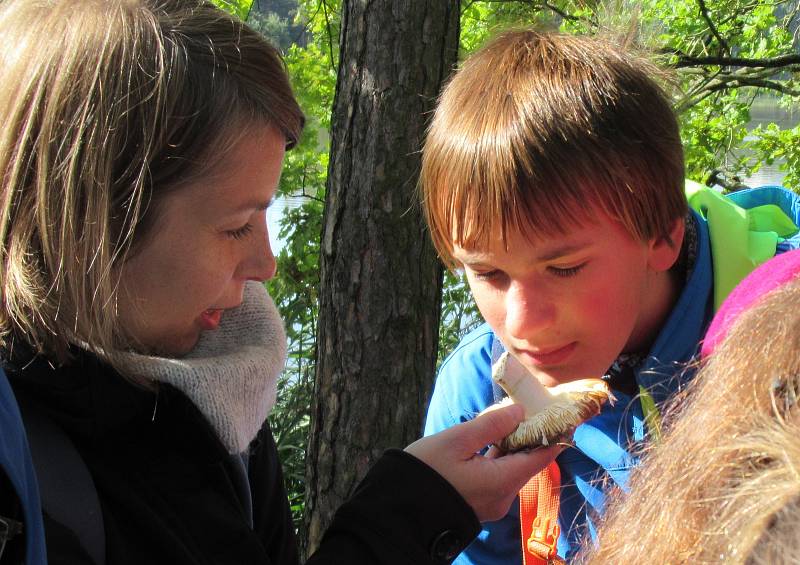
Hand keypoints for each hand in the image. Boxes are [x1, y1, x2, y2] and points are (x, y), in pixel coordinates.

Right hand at [405, 404, 560, 521]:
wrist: (399, 512)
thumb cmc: (426, 472)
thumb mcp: (456, 441)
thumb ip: (491, 425)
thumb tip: (519, 411)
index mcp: (502, 480)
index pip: (542, 456)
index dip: (554, 434)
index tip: (561, 414)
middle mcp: (503, 496)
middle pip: (527, 462)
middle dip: (530, 435)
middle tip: (528, 408)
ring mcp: (491, 503)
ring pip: (511, 469)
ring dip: (512, 446)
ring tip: (508, 420)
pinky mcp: (478, 504)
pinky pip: (497, 477)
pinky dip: (498, 458)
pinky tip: (489, 442)